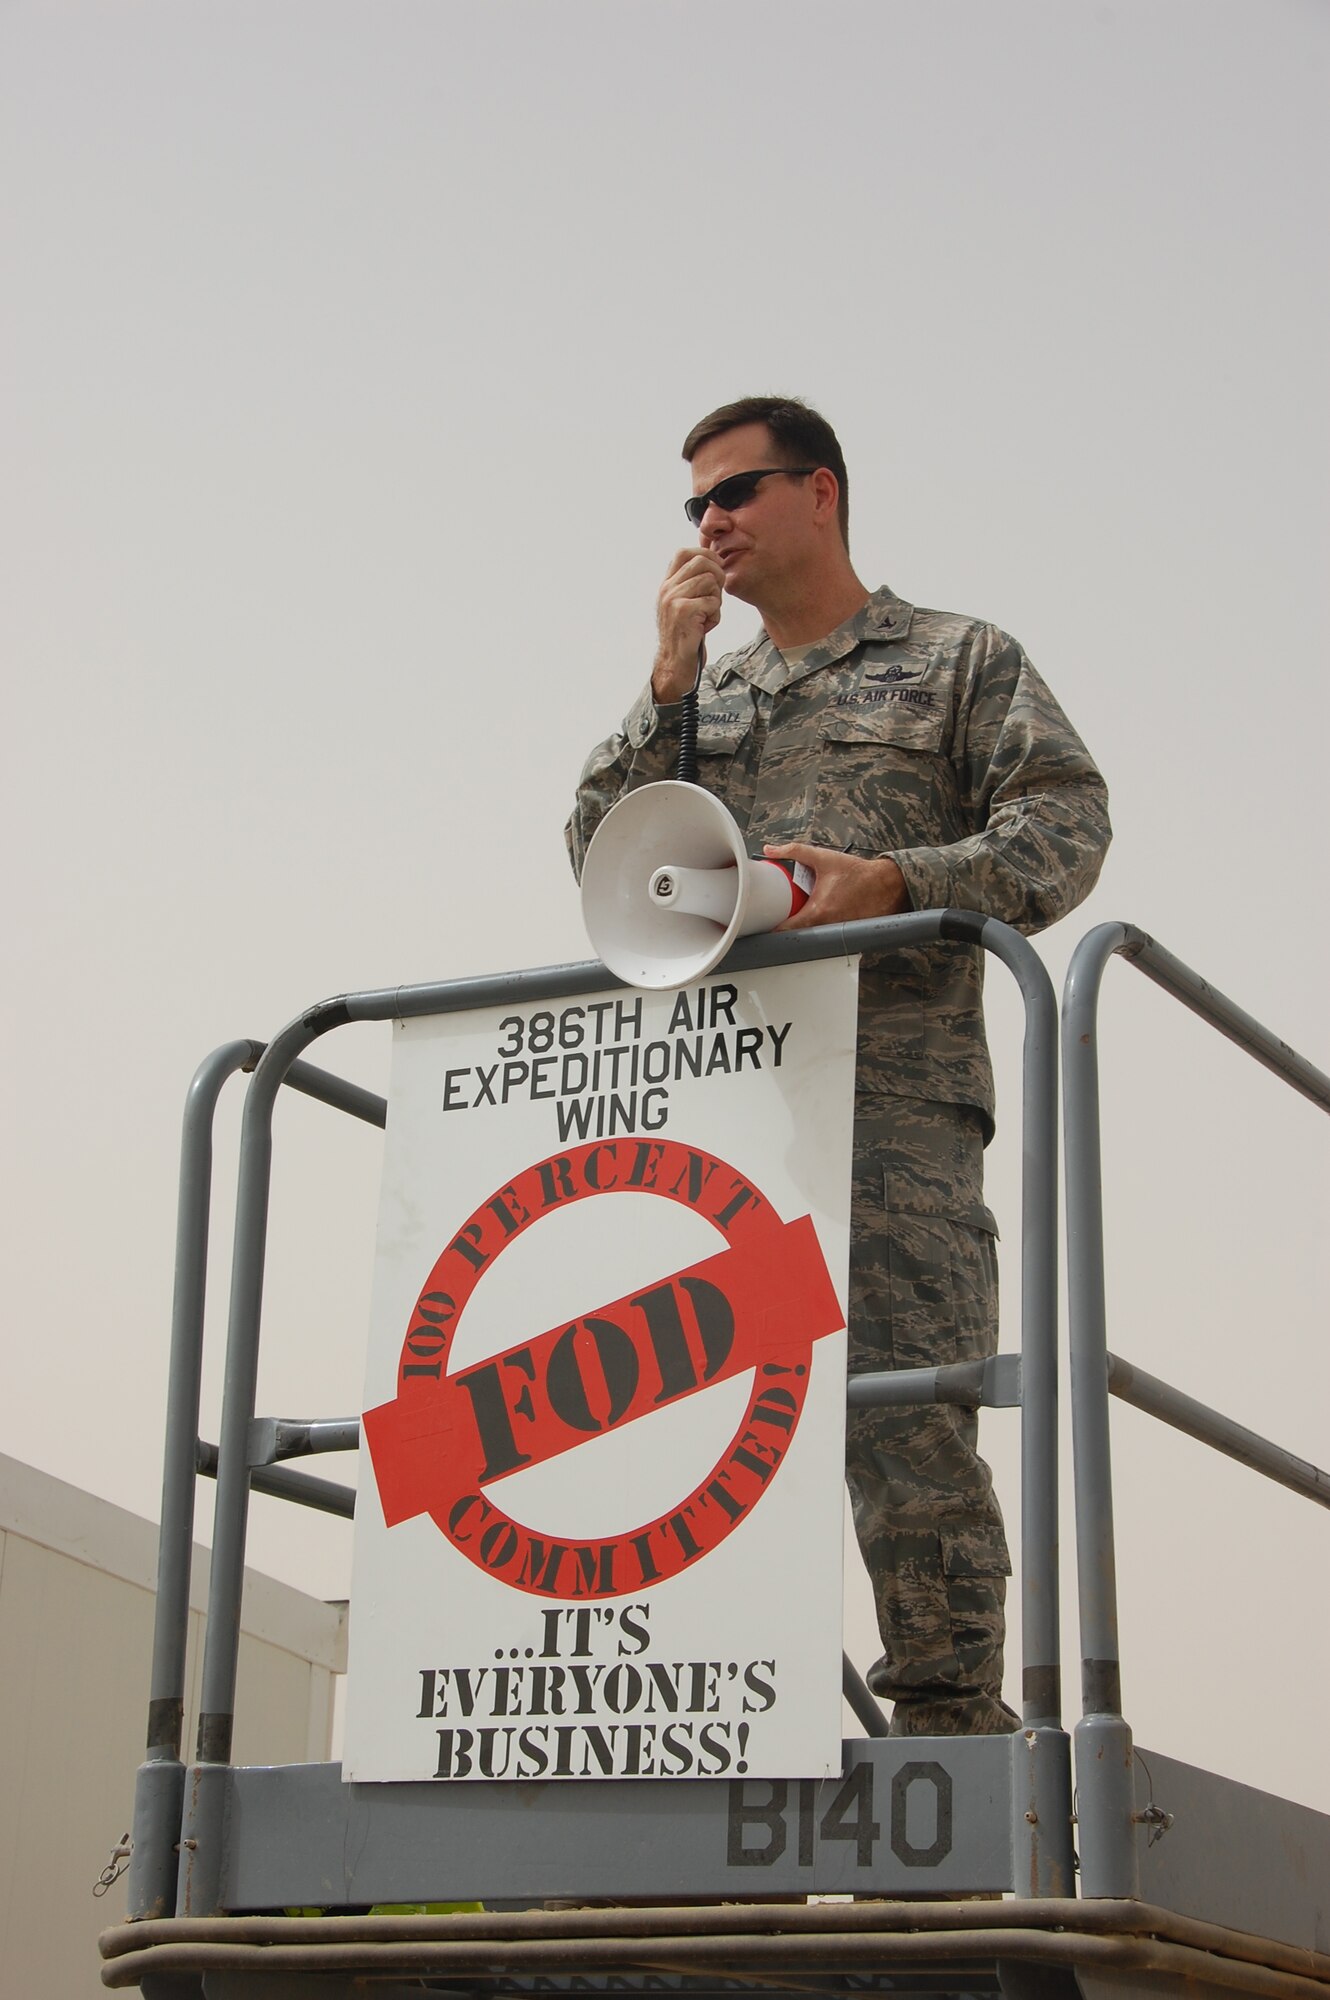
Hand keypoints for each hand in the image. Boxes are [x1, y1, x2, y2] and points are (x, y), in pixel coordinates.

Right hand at [652, 548, 724, 701]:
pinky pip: (712, 602)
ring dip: (716, 599)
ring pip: (710, 581)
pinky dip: (715, 616)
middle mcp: (667, 589)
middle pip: (702, 561)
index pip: (684, 552)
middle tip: (718, 593)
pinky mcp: (683, 611)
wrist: (675, 663)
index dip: (705, 554)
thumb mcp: (684, 604)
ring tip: (708, 615)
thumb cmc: (686, 634)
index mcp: (666, 584)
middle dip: (718, 575)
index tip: (716, 568)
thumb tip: (714, 561)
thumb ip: (692, 584)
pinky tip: (705, 627)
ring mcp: (673, 599)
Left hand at [763, 841, 911, 929]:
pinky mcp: (848, 934)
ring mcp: (838, 932)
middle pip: (800, 935)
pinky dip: (825, 930)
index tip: (766, 925)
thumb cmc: (856, 873)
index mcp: (818, 911)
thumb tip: (770, 849)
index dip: (773, 929)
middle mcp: (827, 925)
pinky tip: (824, 919)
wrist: (886, 883)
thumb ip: (794, 851)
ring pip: (815, 937)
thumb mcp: (822, 857)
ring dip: (808, 930)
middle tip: (784, 917)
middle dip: (790, 928)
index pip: (788, 929)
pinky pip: (831, 936)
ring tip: (803, 917)